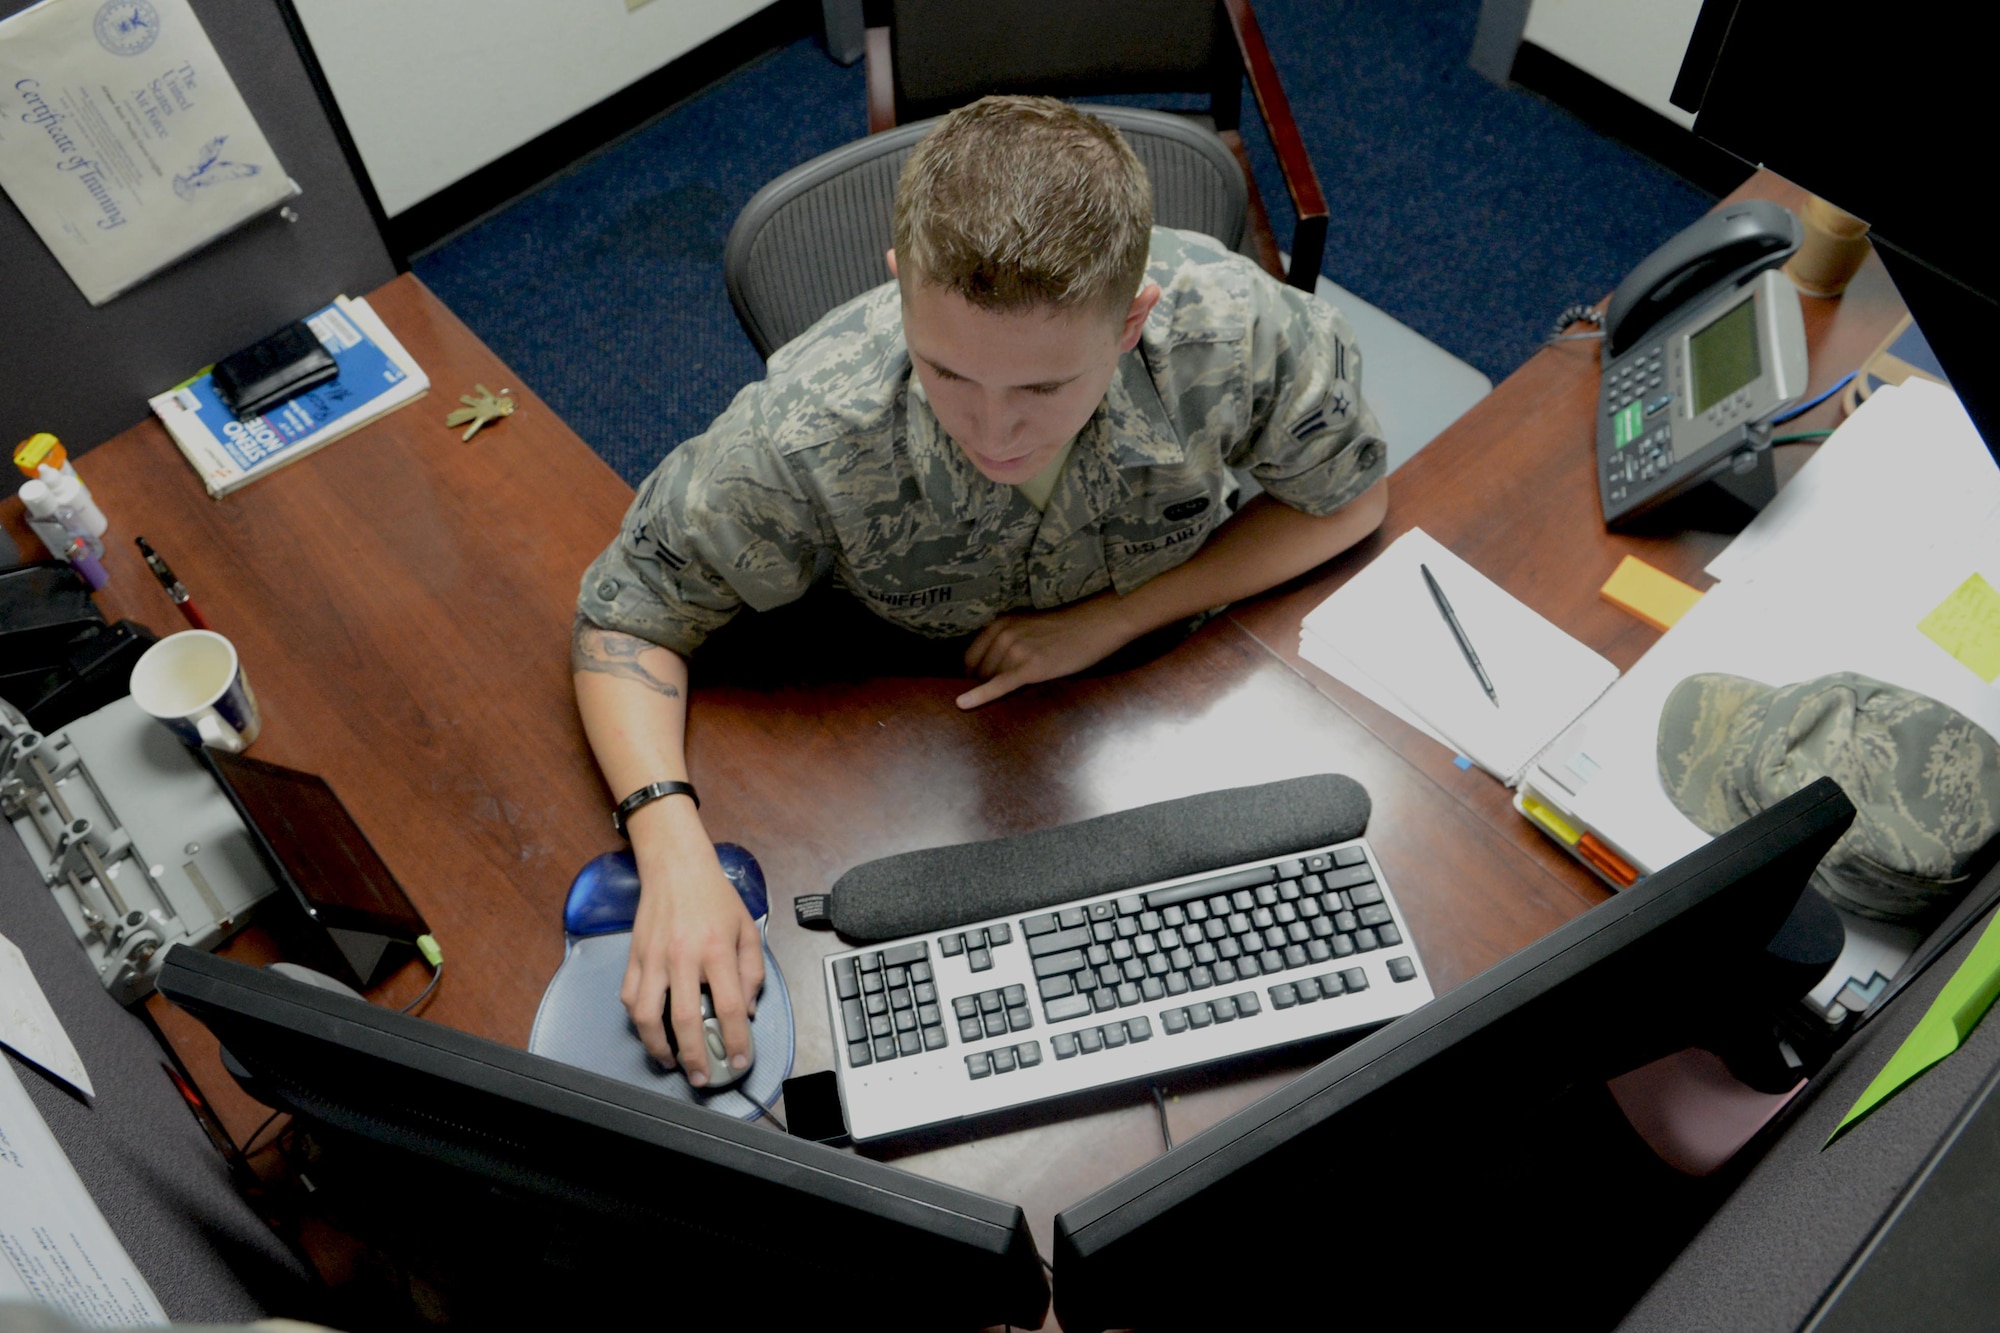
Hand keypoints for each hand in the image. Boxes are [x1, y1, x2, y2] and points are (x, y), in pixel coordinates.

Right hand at [619, 812, 763, 1081]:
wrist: (676, 866)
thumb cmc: (715, 896)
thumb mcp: (748, 927)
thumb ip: (752, 971)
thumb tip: (748, 1010)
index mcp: (717, 949)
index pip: (729, 1005)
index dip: (736, 1038)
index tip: (740, 1059)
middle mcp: (683, 956)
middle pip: (685, 1019)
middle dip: (695, 1056)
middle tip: (702, 1077)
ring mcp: (653, 957)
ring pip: (646, 1015)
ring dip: (658, 1046)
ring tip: (672, 1060)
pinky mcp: (634, 956)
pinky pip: (629, 997)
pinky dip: (638, 1020)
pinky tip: (651, 1028)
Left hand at [956, 594, 1138, 708]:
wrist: (1096, 625)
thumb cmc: (1065, 628)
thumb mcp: (1028, 626)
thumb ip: (1007, 640)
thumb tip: (989, 668)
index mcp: (1000, 623)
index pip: (971, 656)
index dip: (973, 674)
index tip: (977, 683)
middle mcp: (1003, 634)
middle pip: (980, 671)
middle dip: (989, 682)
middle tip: (1013, 683)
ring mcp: (1016, 650)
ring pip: (992, 680)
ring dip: (1002, 687)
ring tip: (1029, 680)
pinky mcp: (1030, 667)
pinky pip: (998, 685)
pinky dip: (979, 696)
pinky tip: (961, 704)